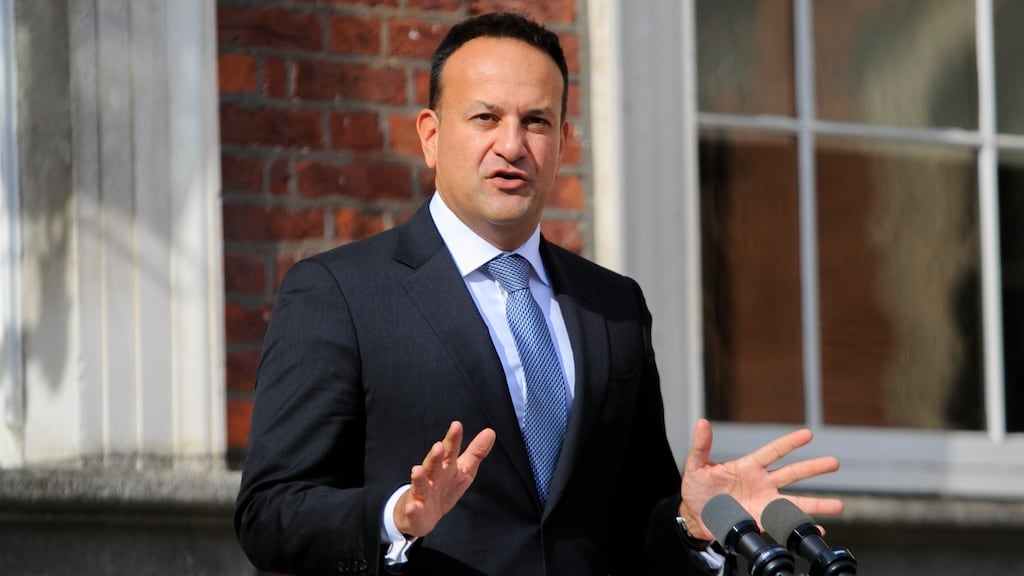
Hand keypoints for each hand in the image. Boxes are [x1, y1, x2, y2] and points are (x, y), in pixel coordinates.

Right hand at [394, 421, 495, 537]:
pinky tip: (411, 506)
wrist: (422, 515)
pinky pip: (413, 510)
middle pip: (433, 465)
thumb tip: (490, 432)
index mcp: (446, 467)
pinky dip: (411, 509)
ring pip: (420, 485)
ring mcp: (422, 494)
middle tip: (438, 446)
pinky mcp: (415, 512)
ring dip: (419, 478)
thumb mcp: (463, 470)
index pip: (450, 451)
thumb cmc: (444, 487)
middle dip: (435, 457)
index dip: (453, 439)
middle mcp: (432, 477)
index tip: (456, 425)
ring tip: (417, 470)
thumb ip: (475, 452)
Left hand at [677, 418, 843, 541]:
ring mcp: (764, 504)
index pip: (773, 452)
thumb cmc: (697, 488)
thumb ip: (701, 446)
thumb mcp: (696, 466)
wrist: (695, 515)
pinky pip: (784, 526)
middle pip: (792, 474)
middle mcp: (762, 484)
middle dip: (813, 468)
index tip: (808, 434)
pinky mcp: (761, 522)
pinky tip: (817, 531)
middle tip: (834, 463)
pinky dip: (801, 529)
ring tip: (838, 506)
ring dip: (817, 504)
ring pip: (795, 503)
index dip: (789, 443)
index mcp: (749, 467)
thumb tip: (702, 423)